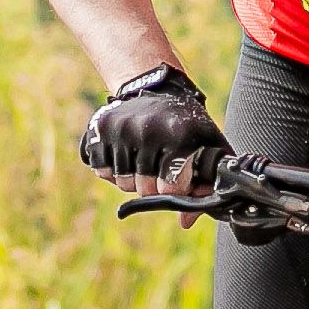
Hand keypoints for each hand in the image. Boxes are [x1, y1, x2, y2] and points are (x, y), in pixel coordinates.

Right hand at [78, 65, 224, 189]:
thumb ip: (207, 185)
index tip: (176, 180)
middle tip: (159, 167)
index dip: (174, 190)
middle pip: (143, 189)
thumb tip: (186, 221)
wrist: (155, 86)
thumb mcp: (208, 146)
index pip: (170, 188)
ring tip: (143, 156)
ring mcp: (121, 128)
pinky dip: (112, 168)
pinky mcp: (100, 128)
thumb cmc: (187, 124)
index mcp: (179, 135)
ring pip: (122, 183)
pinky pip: (102, 171)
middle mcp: (148, 130)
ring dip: (132, 178)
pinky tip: (125, 151)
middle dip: (152, 186)